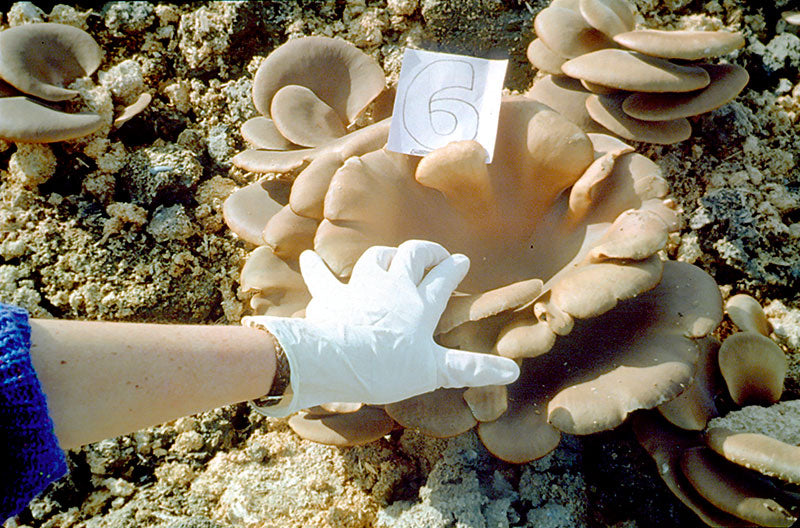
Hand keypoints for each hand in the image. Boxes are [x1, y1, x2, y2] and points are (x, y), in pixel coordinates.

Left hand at [244, 240, 519, 416]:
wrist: (336, 362)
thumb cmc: (387, 368)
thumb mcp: (434, 372)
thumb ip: (472, 369)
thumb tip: (513, 372)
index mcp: (420, 304)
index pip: (443, 279)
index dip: (454, 269)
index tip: (461, 262)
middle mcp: (393, 286)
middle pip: (413, 256)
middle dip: (427, 252)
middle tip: (436, 255)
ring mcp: (361, 288)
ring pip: (375, 258)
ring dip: (385, 256)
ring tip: (390, 259)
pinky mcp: (331, 297)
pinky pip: (322, 276)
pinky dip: (316, 267)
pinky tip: (310, 257)